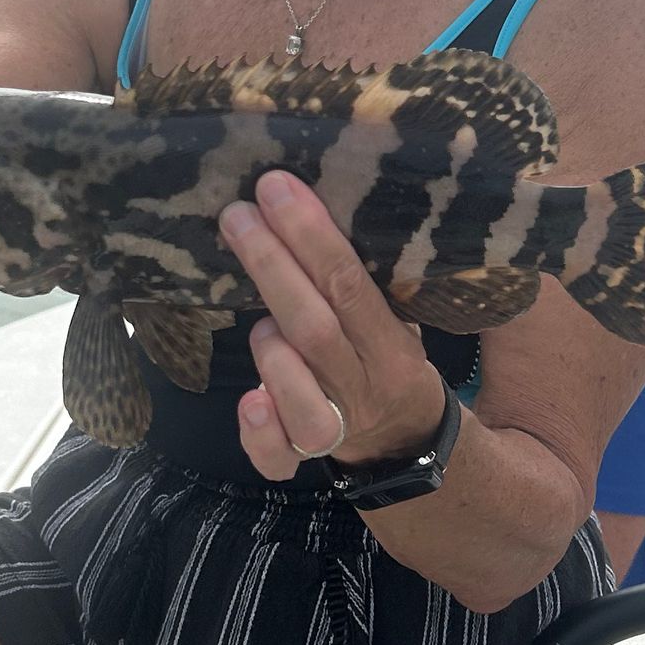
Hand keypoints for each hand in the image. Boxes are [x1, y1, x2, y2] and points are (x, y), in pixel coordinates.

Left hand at [219, 170, 445, 482]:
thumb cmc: (383, 351)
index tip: (276, 188)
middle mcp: (364, 387)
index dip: (312, 236)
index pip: (351, 286)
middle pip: (315, 330)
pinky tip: (247, 400)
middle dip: (273, 268)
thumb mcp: (394, 315)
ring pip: (303, 396)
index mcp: (394, 347)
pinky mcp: (300, 455)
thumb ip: (363, 279)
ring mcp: (335, 426)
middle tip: (238, 215)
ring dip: (271, 350)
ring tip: (254, 317)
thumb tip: (305, 199)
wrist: (406, 435)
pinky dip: (260, 432)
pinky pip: (279, 457)